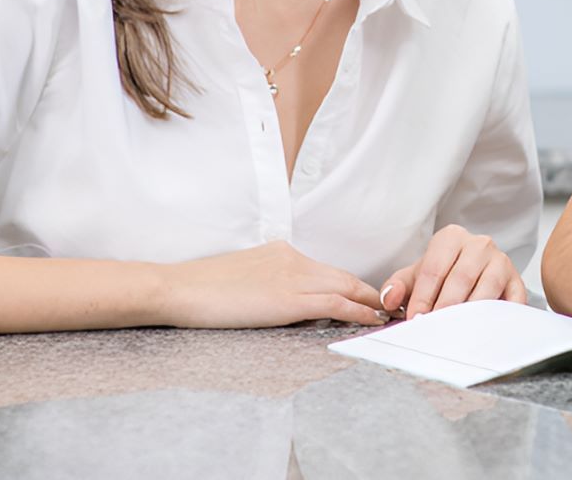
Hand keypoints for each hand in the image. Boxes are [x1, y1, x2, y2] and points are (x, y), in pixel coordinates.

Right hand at [158, 240, 386, 328]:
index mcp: (281, 252)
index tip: (365, 296)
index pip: (324, 270)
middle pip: (342, 275)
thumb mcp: (243, 277)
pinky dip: (358, 311)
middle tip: (391, 306)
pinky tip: (371, 319)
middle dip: (368, 292)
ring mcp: (292, 277)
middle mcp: (292, 259)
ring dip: (370, 302)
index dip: (348, 284)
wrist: (180, 288)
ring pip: (345, 286)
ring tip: (388, 316)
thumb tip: (281, 300)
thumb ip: (267, 282)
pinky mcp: (289, 298)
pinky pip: (334, 303)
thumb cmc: (201, 288)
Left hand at [380, 225, 527, 319]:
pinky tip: (487, 329)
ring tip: (457, 331)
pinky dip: (501, 316)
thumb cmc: (442, 275)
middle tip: (434, 329)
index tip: (416, 320)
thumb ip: (397, 286)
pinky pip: (512, 299)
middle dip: (445, 307)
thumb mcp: (415, 276)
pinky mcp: (517, 281)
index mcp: (451, 237)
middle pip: (461, 277)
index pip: (434, 269)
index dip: (423, 297)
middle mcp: (479, 244)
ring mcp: (501, 261)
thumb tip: (389, 299)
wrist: (473, 272)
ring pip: (487, 286)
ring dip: (471, 312)